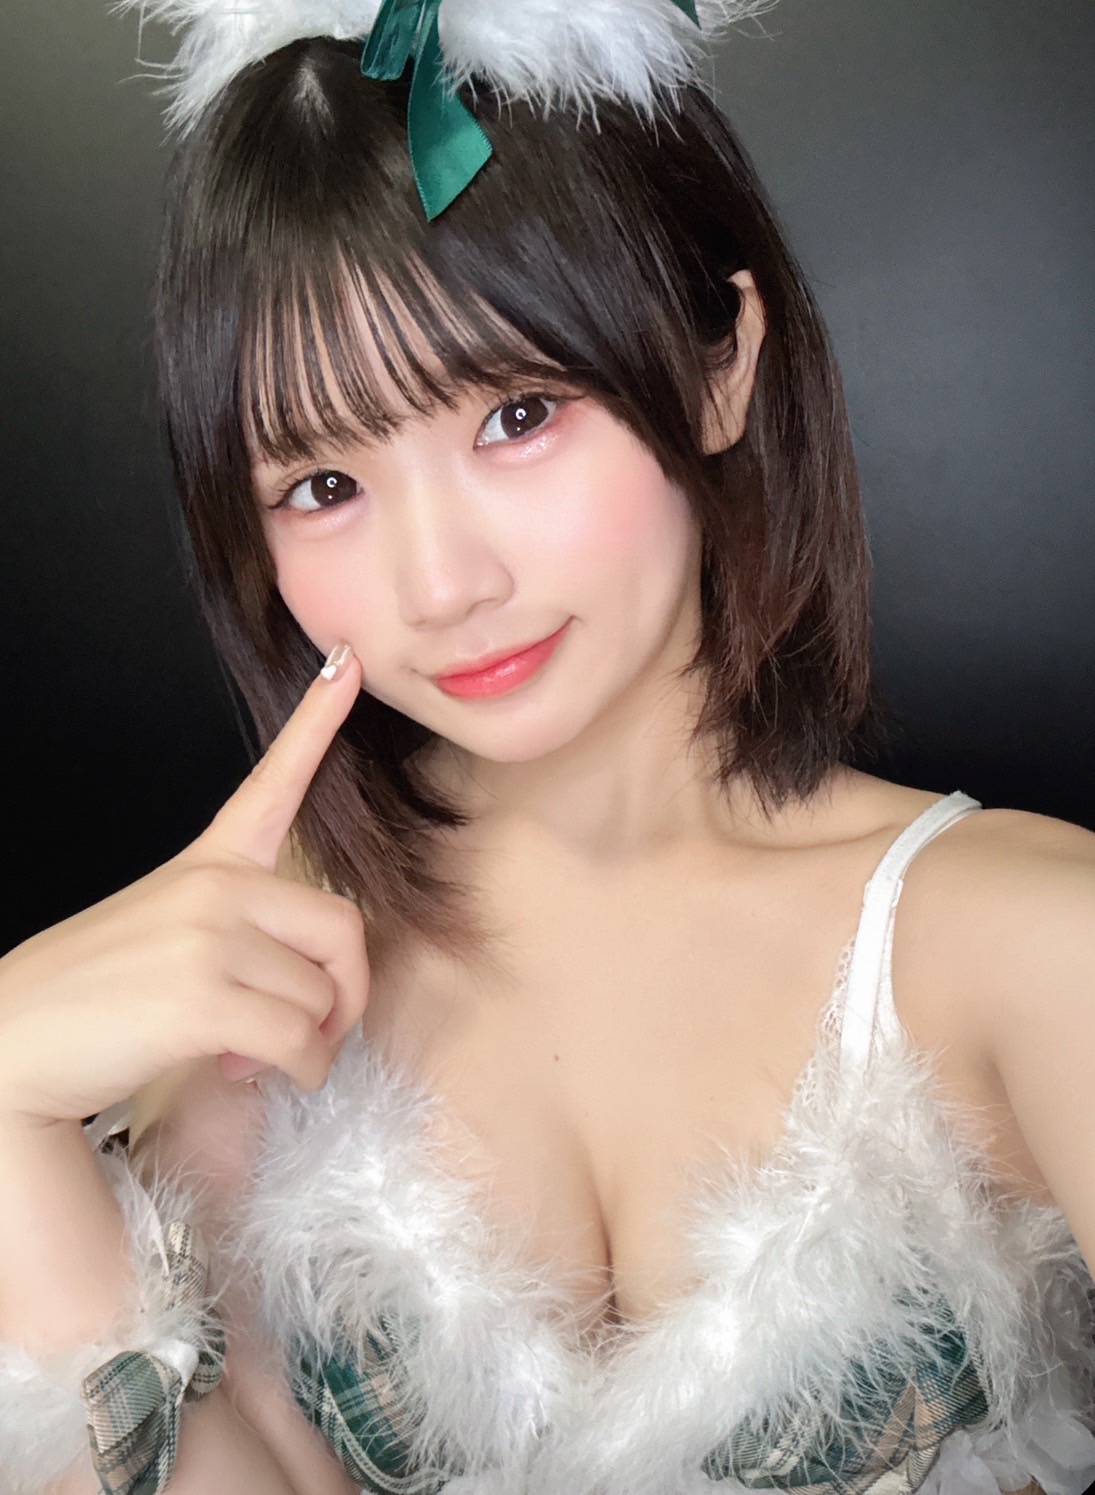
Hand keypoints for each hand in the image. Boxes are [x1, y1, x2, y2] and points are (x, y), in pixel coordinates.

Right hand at [0, 646, 368, 1124]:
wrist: (14, 1042)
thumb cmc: (97, 994)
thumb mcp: (167, 931)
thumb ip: (241, 934)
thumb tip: (316, 992)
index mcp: (209, 866)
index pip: (274, 782)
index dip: (316, 721)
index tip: (346, 663)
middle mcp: (215, 888)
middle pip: (343, 930)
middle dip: (344, 993)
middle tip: (311, 1028)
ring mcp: (208, 937)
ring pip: (321, 995)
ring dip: (306, 1044)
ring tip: (250, 1053)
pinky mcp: (203, 997)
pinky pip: (298, 1040)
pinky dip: (295, 1070)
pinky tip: (244, 1070)